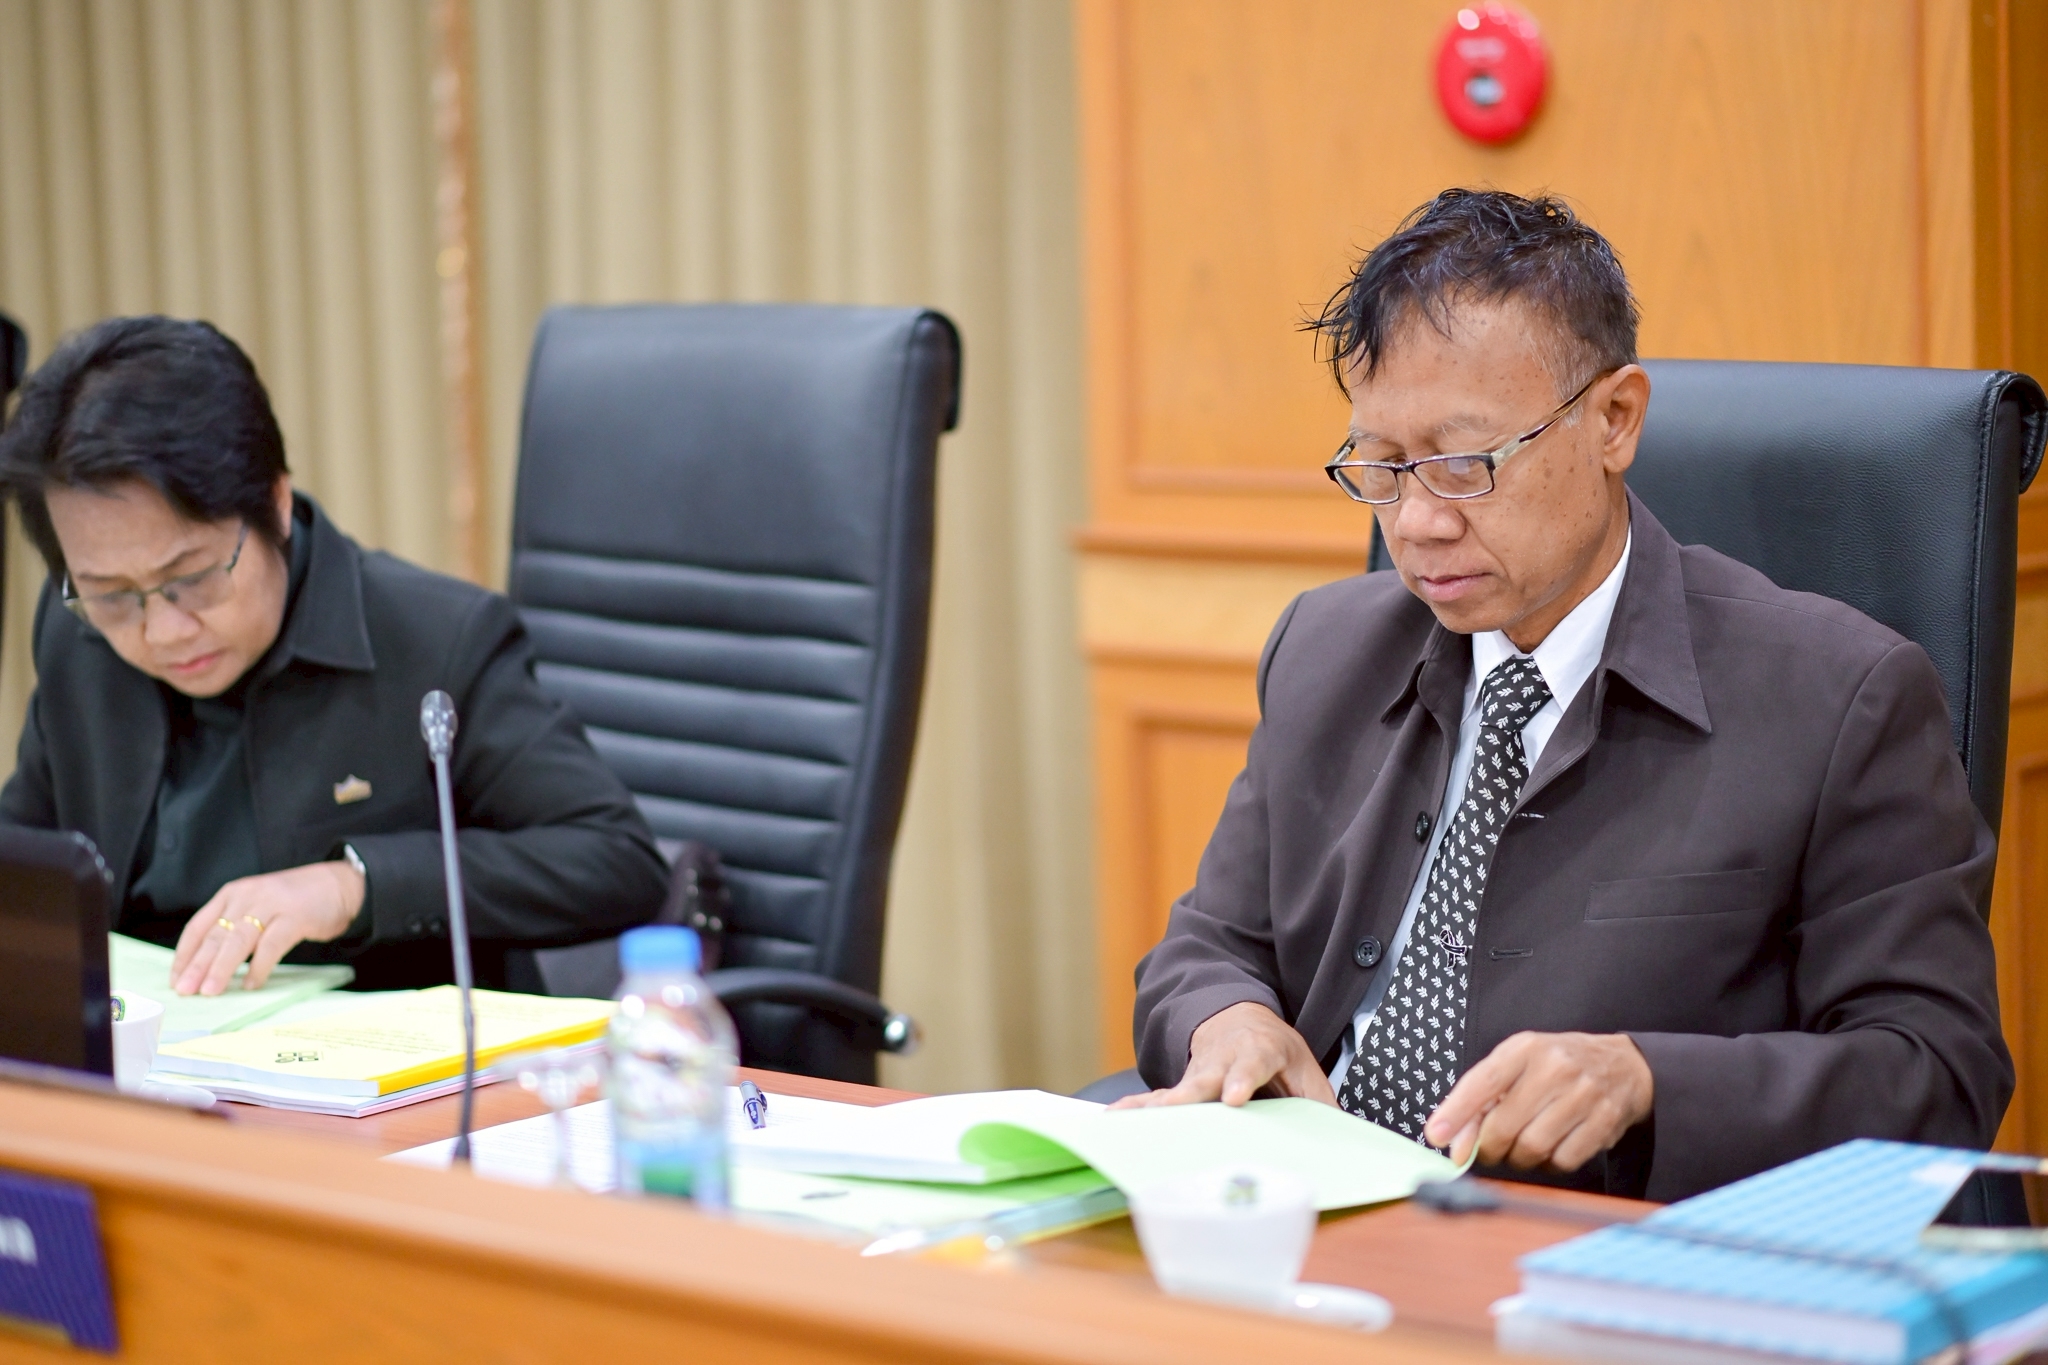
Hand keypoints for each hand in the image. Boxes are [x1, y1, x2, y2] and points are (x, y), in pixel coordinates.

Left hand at [170, 861, 365, 995]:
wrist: (339, 885)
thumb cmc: (294, 902)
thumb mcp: (257, 906)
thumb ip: (234, 926)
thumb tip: (207, 965)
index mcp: (232, 894)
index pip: (198, 926)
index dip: (184, 955)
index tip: (176, 979)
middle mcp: (247, 897)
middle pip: (215, 935)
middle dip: (197, 966)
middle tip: (185, 990)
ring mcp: (272, 905)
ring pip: (238, 940)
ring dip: (222, 968)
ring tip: (211, 991)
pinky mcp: (296, 917)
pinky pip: (271, 945)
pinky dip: (259, 967)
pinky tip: (250, 983)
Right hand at [1111, 1002, 1337, 1108]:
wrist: (1235, 1020)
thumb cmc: (1273, 1049)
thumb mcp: (1304, 1065)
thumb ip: (1319, 1100)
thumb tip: (1342, 1137)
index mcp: (1258, 1051)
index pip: (1251, 1065)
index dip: (1241, 1080)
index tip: (1233, 1098)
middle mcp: (1221, 1061)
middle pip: (1203, 1079)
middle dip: (1189, 1095)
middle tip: (1174, 1110)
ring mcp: (1196, 1074)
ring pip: (1173, 1092)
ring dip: (1149, 1106)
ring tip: (1123, 1118)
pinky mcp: (1179, 1088)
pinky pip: (1157, 1101)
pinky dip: (1135, 1110)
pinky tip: (1112, 1120)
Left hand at [1424, 1031, 1652, 1171]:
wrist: (1623, 1065)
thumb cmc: (1556, 1067)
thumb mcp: (1517, 1066)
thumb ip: (1481, 1099)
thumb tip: (1455, 1145)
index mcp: (1525, 1048)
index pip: (1483, 1082)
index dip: (1456, 1113)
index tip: (1436, 1136)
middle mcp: (1554, 1068)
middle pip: (1505, 1126)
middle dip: (1490, 1147)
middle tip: (1491, 1149)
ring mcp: (1583, 1095)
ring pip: (1532, 1147)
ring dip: (1519, 1158)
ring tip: (1522, 1146)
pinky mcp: (1605, 1121)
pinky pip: (1563, 1160)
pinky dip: (1550, 1163)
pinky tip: (1552, 1148)